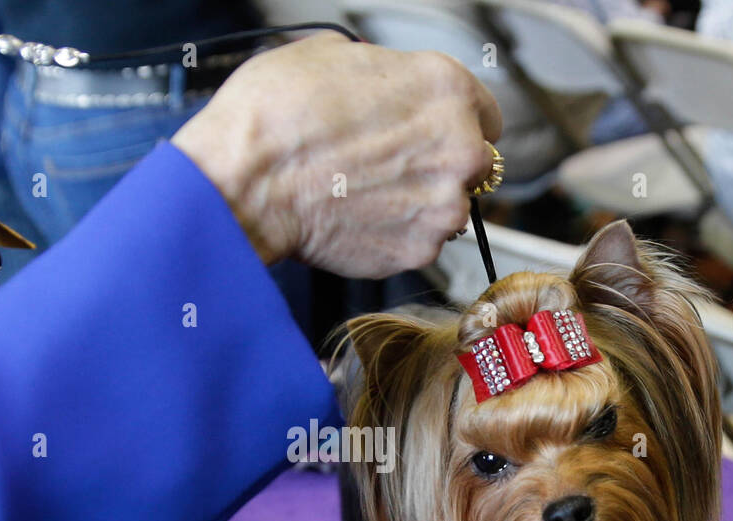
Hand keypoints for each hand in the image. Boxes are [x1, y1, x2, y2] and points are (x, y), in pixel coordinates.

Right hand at [172, 33, 502, 277]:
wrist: (246, 182)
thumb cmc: (277, 116)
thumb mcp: (332, 56)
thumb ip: (382, 74)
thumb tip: (381, 84)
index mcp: (446, 89)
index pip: (486, 116)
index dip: (454, 125)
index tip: (433, 137)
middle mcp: (459, 148)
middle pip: (473, 166)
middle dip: (439, 167)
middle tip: (390, 169)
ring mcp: (443, 206)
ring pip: (446, 209)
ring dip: (417, 206)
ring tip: (365, 197)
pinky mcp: (418, 252)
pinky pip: (417, 244)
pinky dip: (393, 238)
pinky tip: (356, 220)